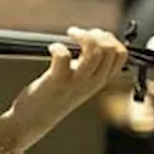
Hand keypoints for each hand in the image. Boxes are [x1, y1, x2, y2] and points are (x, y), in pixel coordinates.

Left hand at [0, 27, 127, 148]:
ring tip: (69, 34)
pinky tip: (52, 47)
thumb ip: (87, 67)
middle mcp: (92, 82)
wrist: (32, 120)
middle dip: (97, 34)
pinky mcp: (56, 81)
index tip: (95, 34)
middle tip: (79, 33)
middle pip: (111, 50)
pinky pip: (64, 57)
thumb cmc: (52, 99)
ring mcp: (75, 82)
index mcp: (99, 81)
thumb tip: (89, 43)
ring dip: (82, 36)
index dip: (110, 39)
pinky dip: (58, 47)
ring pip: (94, 52)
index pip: (121, 55)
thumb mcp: (78, 83)